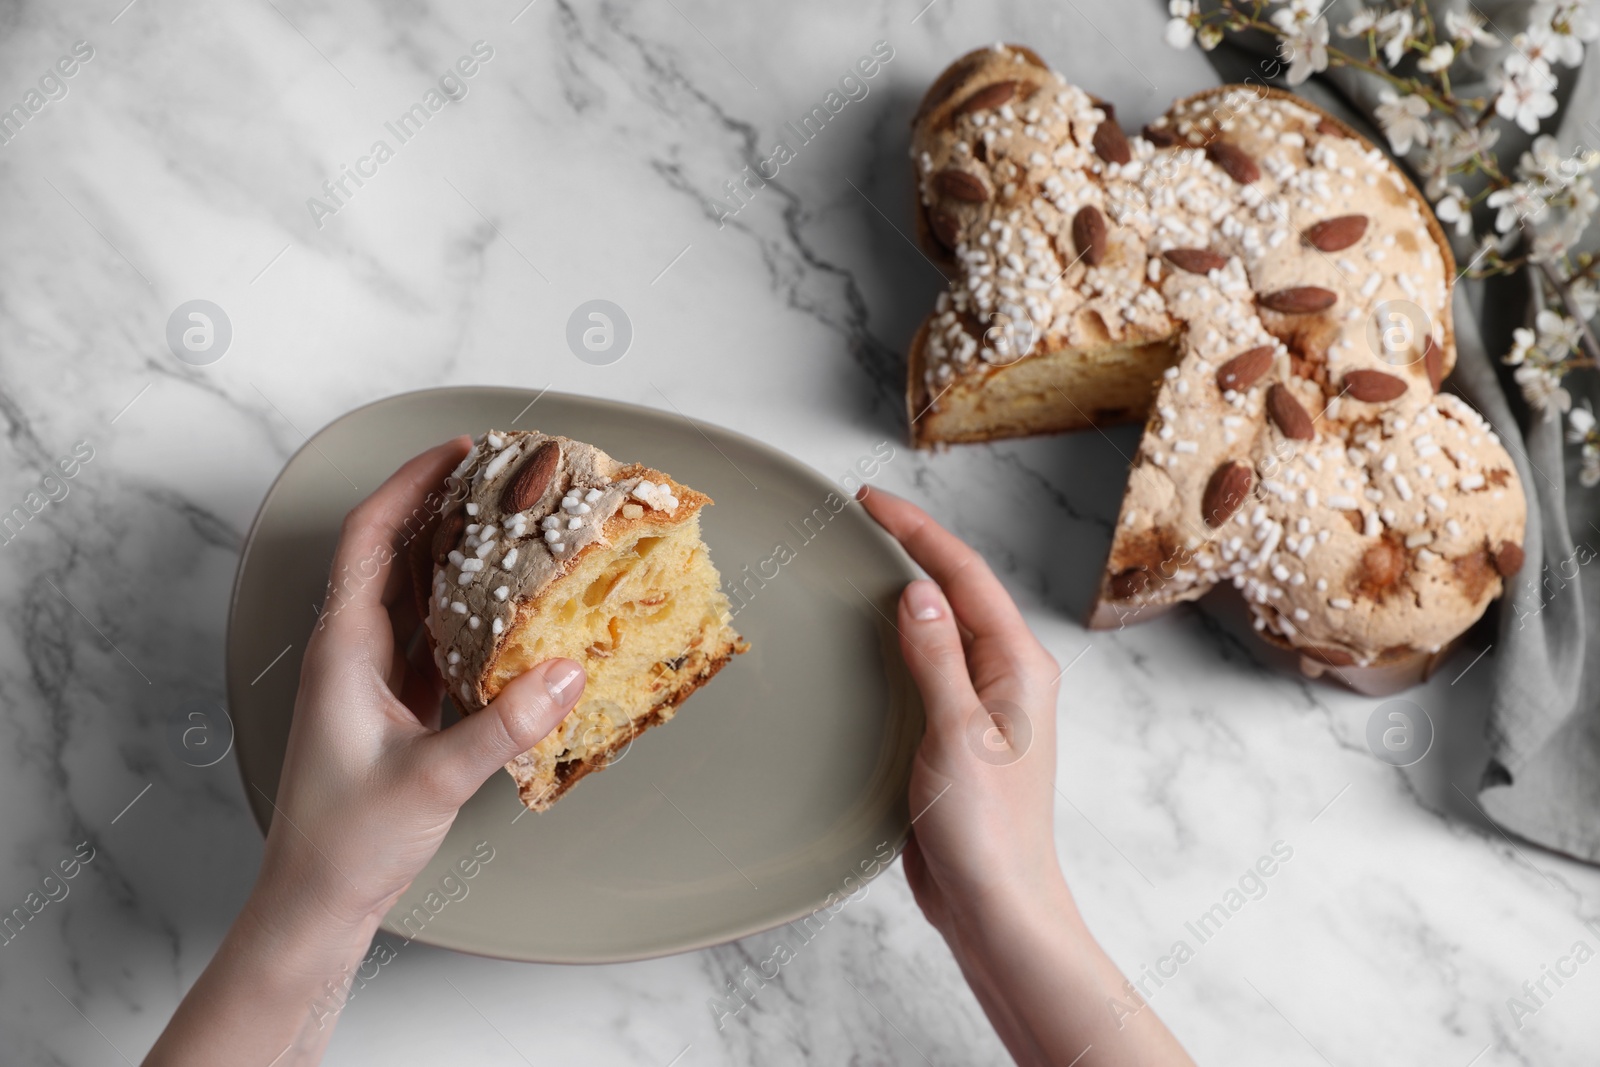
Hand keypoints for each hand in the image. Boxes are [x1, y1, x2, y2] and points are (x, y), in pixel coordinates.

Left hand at [256, 438, 586, 930]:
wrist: (314, 904)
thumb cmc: (347, 842)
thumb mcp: (432, 779)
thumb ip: (503, 725)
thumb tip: (568, 672)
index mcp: (345, 650)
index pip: (372, 539)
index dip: (411, 484)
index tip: (460, 451)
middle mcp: (354, 654)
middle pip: (396, 554)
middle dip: (444, 508)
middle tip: (503, 478)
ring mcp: (371, 682)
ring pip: (416, 596)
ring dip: (458, 558)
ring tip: (513, 528)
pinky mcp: (393, 710)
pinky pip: (433, 640)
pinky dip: (468, 615)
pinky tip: (509, 612)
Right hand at [857, 485, 1066, 929]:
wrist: (996, 905)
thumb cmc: (988, 830)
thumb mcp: (958, 734)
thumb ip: (936, 658)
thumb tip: (917, 589)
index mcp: (1020, 666)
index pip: (965, 575)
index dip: (918, 531)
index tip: (871, 500)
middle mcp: (1008, 678)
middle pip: (956, 592)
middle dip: (912, 549)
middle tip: (860, 517)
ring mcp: (984, 706)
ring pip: (942, 629)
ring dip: (904, 592)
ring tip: (860, 560)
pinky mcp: (959, 735)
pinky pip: (928, 669)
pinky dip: (898, 642)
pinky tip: (868, 639)